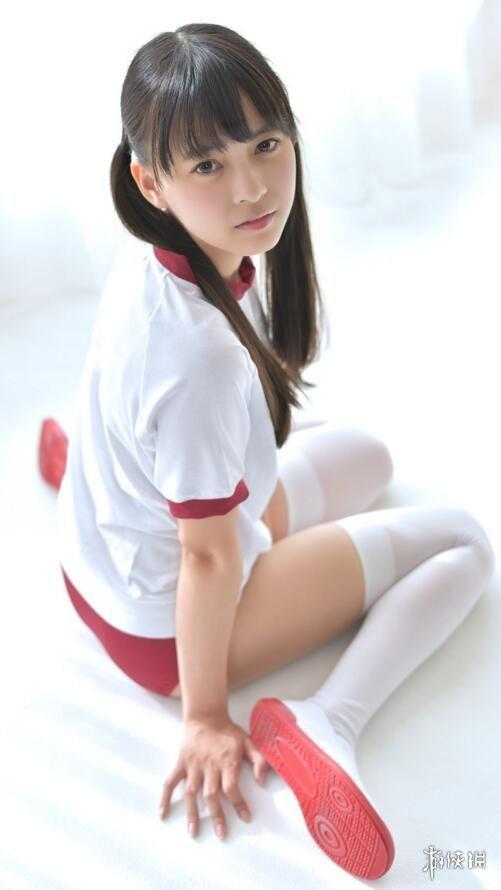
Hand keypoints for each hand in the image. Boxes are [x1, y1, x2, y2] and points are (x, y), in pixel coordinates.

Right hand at [158, 713, 268, 838]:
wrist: (205, 715)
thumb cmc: (228, 731)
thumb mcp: (248, 741)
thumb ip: (259, 760)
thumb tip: (263, 781)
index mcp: (226, 761)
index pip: (232, 787)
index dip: (239, 804)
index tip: (245, 818)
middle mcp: (208, 766)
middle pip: (211, 795)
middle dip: (216, 816)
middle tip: (221, 834)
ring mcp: (192, 766)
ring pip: (191, 792)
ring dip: (192, 813)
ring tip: (193, 832)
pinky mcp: (181, 763)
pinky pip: (170, 781)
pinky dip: (165, 797)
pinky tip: (163, 813)